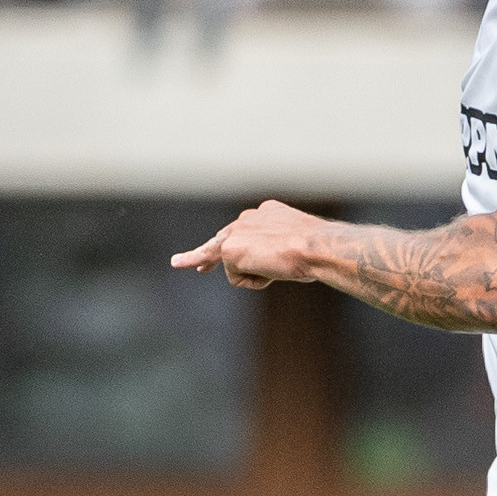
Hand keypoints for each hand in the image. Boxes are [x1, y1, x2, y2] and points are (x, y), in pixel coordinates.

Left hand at [172, 198, 331, 287]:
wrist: (316, 247)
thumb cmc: (319, 250)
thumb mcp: (302, 246)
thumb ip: (284, 249)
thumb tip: (293, 262)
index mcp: (268, 213)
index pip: (242, 229)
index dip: (227, 242)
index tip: (213, 251)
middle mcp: (249, 218)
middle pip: (221, 240)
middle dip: (199, 255)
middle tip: (177, 262)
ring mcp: (237, 232)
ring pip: (233, 265)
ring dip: (253, 275)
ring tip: (277, 268)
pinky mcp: (229, 249)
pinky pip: (236, 279)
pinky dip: (255, 282)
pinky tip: (271, 271)